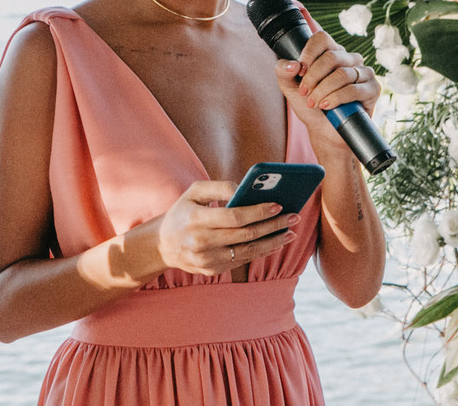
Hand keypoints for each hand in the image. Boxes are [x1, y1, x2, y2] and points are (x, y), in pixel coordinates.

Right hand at [155, 181, 298, 276]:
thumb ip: (219, 187)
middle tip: (294, 217)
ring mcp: (207, 260)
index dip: (258, 212)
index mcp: (195, 220)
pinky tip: (274, 242)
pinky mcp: (212, 270)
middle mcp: (201, 242)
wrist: (162, 245)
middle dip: (273, 225)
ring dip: (273, 242)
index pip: (234, 217)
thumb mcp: (194, 192)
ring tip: (290, 232)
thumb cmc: (183, 212)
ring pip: (248, 251)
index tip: (278, 205)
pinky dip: (261, 251)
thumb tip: (245, 189)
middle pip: (246, 235)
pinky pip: (242, 260)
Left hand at [274, 30, 380, 142]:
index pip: (322, 38)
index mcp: (331, 52)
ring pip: (342, 74)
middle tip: (304, 93)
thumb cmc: (309, 105)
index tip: (299, 72)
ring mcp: (363, 72)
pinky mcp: (373, 88)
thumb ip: (283, 71)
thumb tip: (293, 64)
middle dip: (313, 77)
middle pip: (331, 57)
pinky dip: (336, 98)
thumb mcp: (289, 87)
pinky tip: (327, 106)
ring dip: (323, 90)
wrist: (324, 131)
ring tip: (314, 103)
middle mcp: (349, 59)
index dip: (308, 54)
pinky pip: (354, 89)